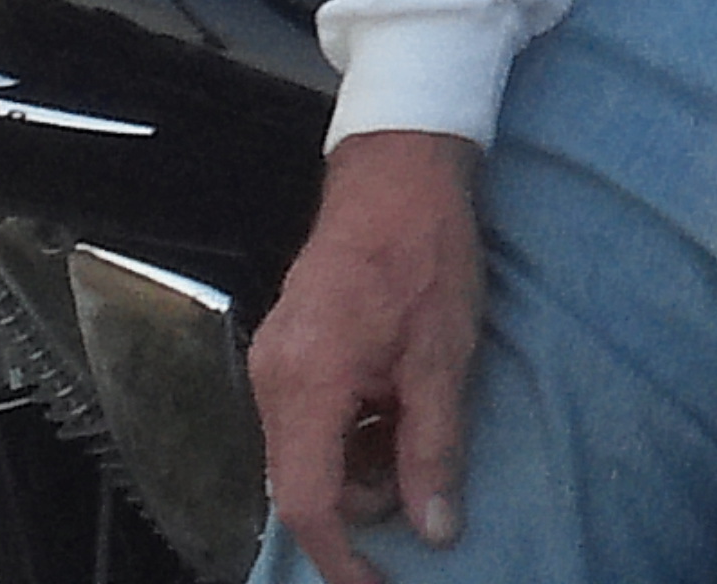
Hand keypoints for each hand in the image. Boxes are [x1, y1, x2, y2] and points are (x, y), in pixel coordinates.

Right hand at [251, 130, 482, 583]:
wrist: (396, 171)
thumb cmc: (424, 252)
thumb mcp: (443, 356)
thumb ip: (433, 449)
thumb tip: (435, 530)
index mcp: (306, 382)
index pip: (308, 502)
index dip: (342, 559)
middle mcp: (273, 379)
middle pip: (307, 482)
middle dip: (365, 498)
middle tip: (427, 469)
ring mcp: (274, 363)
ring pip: (309, 453)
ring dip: (363, 461)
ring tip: (419, 416)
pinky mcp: (287, 350)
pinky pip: (311, 419)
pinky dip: (353, 429)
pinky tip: (397, 397)